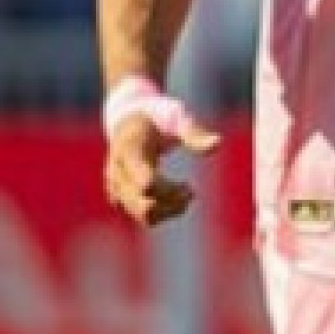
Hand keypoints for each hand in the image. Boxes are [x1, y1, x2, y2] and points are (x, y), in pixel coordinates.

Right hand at [103, 95, 219, 227]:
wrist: (127, 119)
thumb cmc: (157, 116)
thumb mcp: (176, 117)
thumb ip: (194, 133)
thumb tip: (218, 144)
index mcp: (129, 150)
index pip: (145, 183)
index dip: (168, 190)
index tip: (188, 184)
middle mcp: (118, 172)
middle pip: (146, 206)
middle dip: (174, 203)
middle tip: (190, 190)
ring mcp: (116, 187)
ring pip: (145, 216)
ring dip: (171, 210)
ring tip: (188, 194)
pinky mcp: (120, 198)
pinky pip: (144, 217)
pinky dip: (164, 212)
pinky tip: (177, 198)